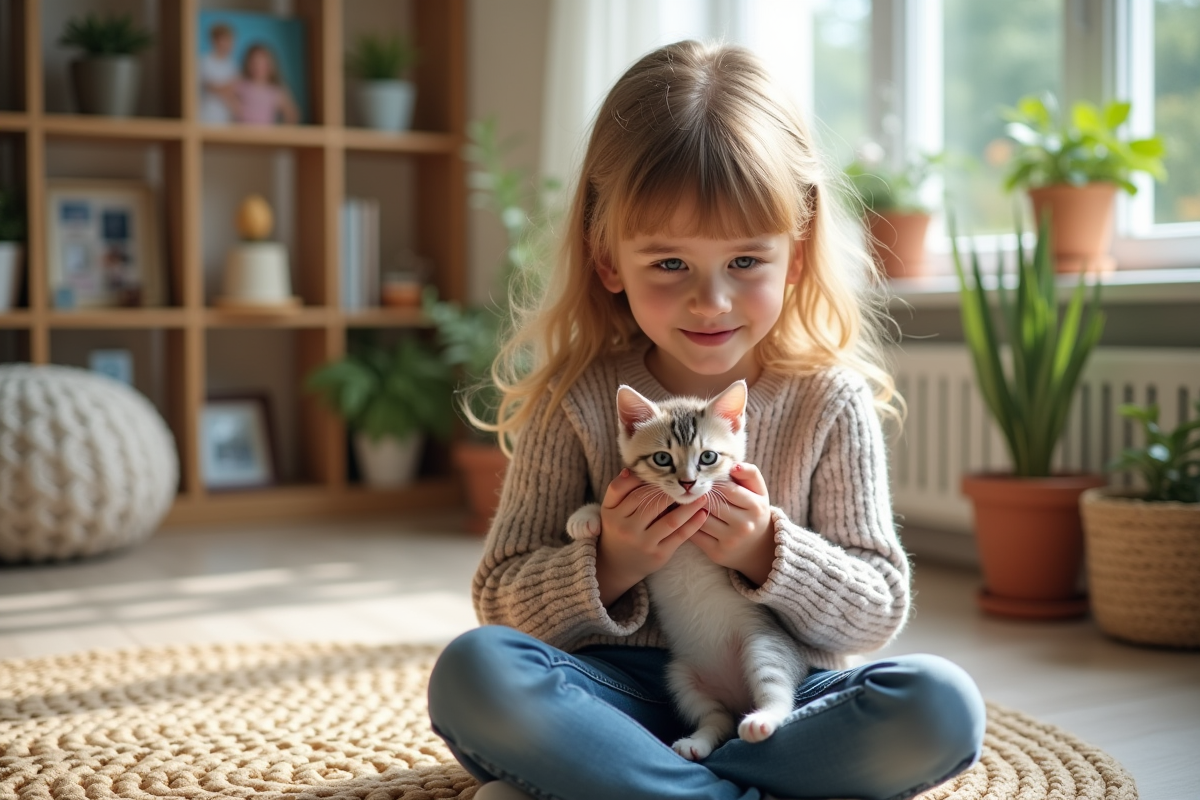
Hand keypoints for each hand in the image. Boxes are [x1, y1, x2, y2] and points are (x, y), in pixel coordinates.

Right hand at [594, 469, 707, 605]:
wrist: (616, 564)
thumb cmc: (617, 529)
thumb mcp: (609, 509)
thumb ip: (618, 488)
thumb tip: (632, 470)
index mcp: (612, 514)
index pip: (634, 491)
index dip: (651, 481)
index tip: (666, 475)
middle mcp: (627, 529)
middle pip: (653, 504)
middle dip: (672, 492)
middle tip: (688, 482)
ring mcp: (644, 543)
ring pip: (670, 520)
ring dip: (689, 506)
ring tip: (702, 496)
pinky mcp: (658, 555)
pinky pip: (679, 536)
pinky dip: (692, 524)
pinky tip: (702, 514)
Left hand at [691, 463, 774, 585]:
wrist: (757, 548)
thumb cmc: (753, 512)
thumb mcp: (759, 492)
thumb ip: (750, 473)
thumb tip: (733, 465)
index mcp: (756, 507)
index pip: (727, 489)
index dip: (712, 482)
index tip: (702, 478)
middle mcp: (745, 526)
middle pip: (712, 504)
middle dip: (698, 495)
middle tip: (686, 487)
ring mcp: (731, 541)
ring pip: (700, 519)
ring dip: (688, 509)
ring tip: (681, 499)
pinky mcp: (717, 553)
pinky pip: (695, 535)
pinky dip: (686, 524)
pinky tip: (681, 516)